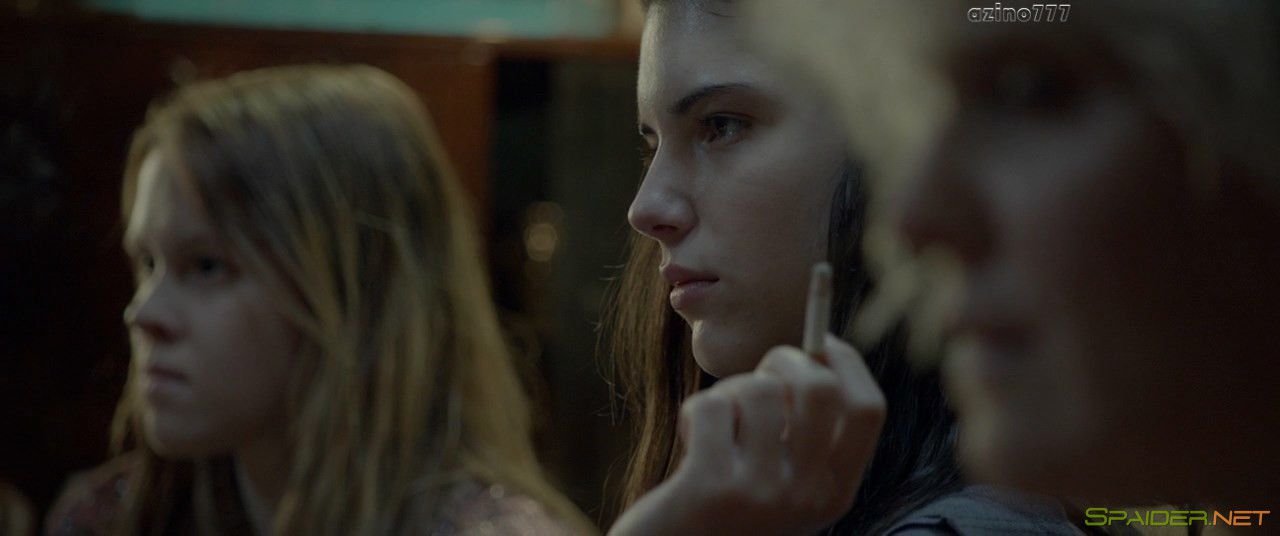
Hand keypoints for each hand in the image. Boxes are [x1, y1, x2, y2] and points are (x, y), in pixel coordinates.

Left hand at [610, 334, 885, 535]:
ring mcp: (761, 494)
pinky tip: (691, 443)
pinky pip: (710, 406)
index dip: (846, 363)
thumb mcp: (785, 483)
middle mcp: (807, 496)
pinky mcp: (711, 489)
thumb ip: (806, 434)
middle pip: (819, 387)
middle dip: (784, 360)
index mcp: (835, 492)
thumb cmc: (729, 508)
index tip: (823, 341)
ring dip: (729, 392)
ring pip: (756, 389)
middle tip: (757, 377)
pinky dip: (693, 413)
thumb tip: (816, 348)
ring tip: (717, 424)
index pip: (867, 409)